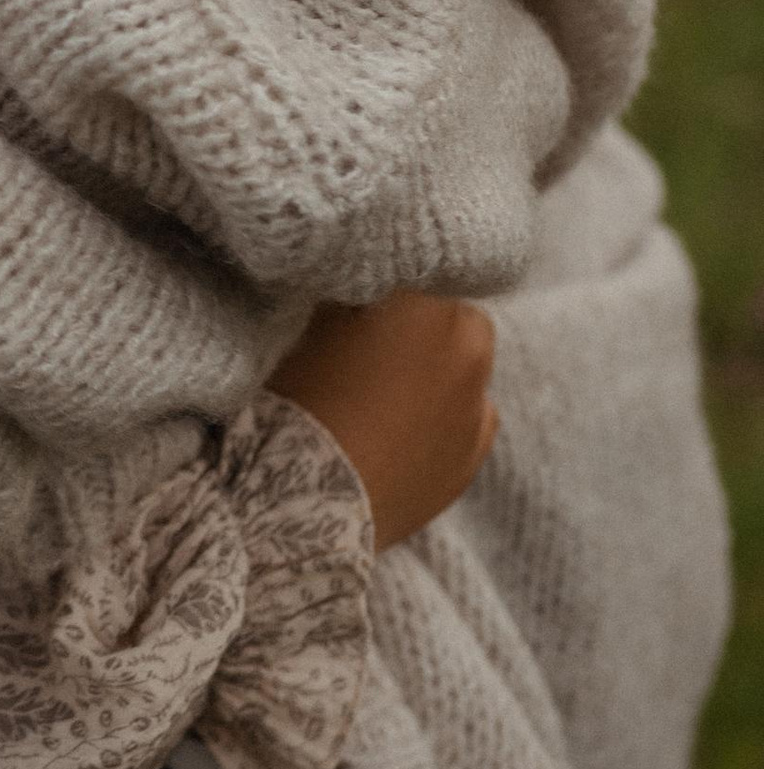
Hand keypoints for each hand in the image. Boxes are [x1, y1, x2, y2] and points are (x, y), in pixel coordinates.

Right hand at [267, 292, 498, 552]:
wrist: (301, 507)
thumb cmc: (291, 403)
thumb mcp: (303, 322)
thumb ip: (340, 289)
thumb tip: (351, 276)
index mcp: (428, 301)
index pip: (416, 261)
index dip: (384, 272)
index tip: (355, 284)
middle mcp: (468, 346)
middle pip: (450, 309)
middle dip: (419, 318)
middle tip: (369, 338)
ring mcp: (477, 406)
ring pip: (465, 364)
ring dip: (436, 366)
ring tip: (381, 391)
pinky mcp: (472, 458)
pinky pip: (467, 419)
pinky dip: (441, 417)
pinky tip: (397, 430)